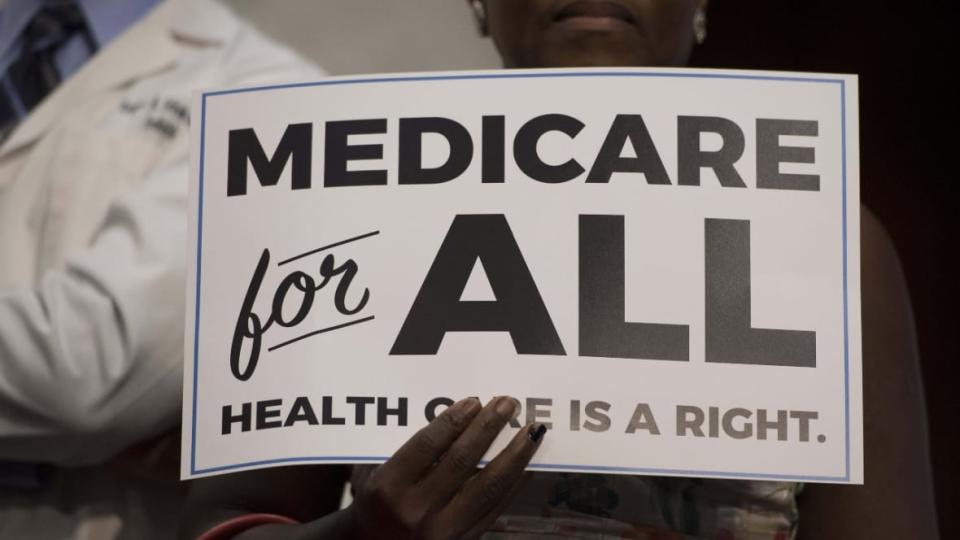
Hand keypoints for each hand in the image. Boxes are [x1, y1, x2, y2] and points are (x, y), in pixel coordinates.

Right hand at [347, 396, 546, 539]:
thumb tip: (456, 413)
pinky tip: (528, 462)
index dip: (452, 421)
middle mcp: (417, 509)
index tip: (474, 401)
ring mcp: (443, 529)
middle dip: (488, 428)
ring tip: (530, 430)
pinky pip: (496, 508)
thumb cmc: (376, 502)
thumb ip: (409, 447)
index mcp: (389, 487)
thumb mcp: (376, 472)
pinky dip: (516, 483)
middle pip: (461, 462)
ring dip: (513, 455)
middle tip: (507, 402)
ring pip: (487, 487)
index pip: (427, 446)